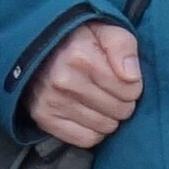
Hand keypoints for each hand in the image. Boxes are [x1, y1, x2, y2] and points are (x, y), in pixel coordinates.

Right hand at [26, 22, 143, 150]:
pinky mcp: (43, 117)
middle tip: (111, 90)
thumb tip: (131, 78)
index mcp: (81, 57)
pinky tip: (89, 116)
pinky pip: (86, 139)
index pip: (131, 90)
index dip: (133, 85)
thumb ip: (123, 46)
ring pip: (105, 127)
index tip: (122, 78)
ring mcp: (51, 101)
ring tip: (99, 101)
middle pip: (120, 110)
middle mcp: (64, 81)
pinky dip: (93, 131)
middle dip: (122, 102)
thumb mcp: (105, 30)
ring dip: (108, 117)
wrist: (35, 46)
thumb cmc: (78, 39)